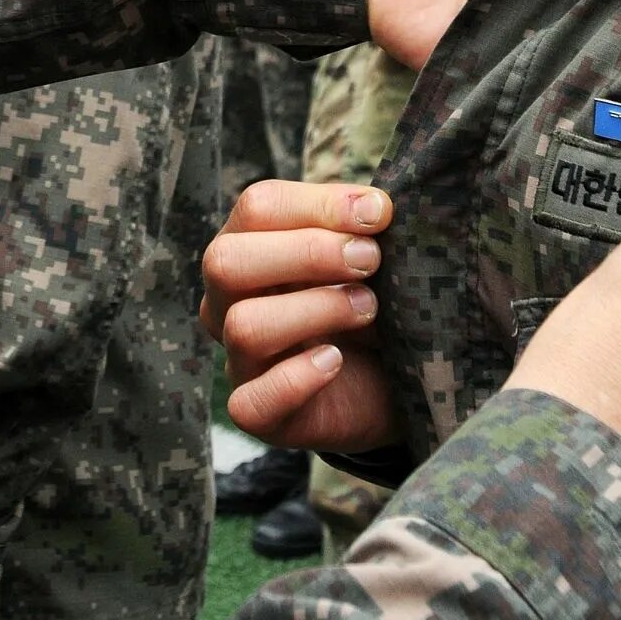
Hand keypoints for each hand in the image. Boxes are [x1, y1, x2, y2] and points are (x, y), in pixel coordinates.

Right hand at [200, 180, 400, 452]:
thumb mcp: (367, 255)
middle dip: (308, 252)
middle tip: (370, 260)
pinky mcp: (260, 414)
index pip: (256, 207)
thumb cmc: (371, 302)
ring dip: (315, 309)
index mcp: (249, 246)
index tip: (380, 213)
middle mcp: (229, 300)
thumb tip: (375, 207)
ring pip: (244, 325)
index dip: (319, 204)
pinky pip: (250, 403)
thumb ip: (363, 227)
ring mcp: (239, 359)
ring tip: (367, 309)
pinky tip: (335, 362)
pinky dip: (296, 379)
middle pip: (225, 261)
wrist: (395, 381)